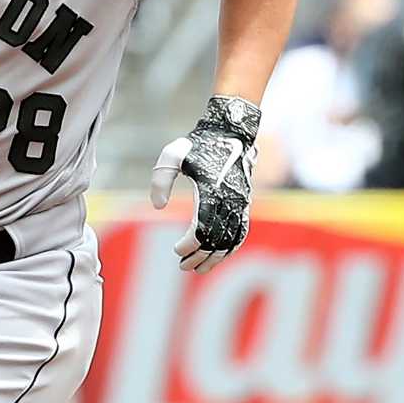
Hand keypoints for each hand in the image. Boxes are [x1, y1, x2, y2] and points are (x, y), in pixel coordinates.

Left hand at [148, 95, 261, 272]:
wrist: (232, 133)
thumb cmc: (199, 144)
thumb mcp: (173, 154)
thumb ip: (161, 179)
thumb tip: (157, 206)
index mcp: (211, 190)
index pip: (202, 229)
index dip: (189, 245)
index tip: (176, 250)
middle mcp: (229, 200)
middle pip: (216, 240)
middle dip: (199, 257)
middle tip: (182, 266)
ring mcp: (240, 203)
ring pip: (231, 240)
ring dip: (216, 258)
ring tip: (199, 269)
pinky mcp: (245, 204)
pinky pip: (241, 232)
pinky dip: (230, 248)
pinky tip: (218, 256)